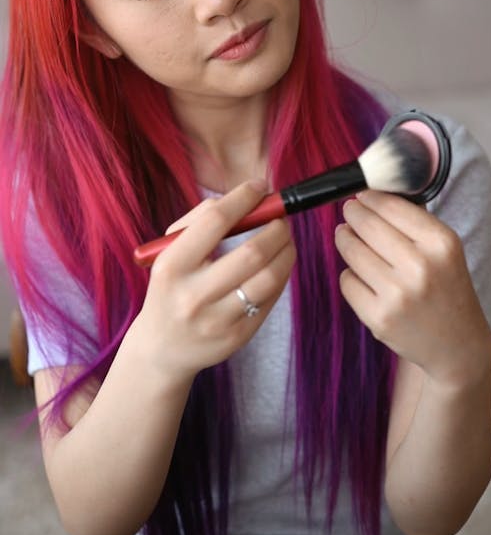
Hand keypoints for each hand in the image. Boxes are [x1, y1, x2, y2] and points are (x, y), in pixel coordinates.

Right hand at [133, 180, 295, 384]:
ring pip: (269, 277)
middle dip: (276, 227)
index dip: (243, 198)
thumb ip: (201, 220)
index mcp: (172, 266)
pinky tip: (278, 262)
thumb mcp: (170, 251)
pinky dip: (281, 273)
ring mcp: (217, 320)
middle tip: (281, 215)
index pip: (216, 221)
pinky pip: (271, 298)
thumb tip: (247, 197)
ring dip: (286, 250)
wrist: (161, 347)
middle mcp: (193, 295)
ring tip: (285, 238)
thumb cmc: (171, 286)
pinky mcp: (237, 337)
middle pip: (252, 252)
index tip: (259, 187)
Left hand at [335, 190, 490, 388]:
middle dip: (352, 214)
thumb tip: (371, 196)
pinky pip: (347, 281)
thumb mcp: (443, 249)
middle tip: (349, 212)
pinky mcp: (378, 318)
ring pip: (351, 251)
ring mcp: (398, 295)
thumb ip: (412, 221)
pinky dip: (350, 275)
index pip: (391, 206)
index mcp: (441, 243)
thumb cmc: (445, 287)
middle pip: (366, 225)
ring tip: (346, 236)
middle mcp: (420, 267)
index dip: (369, 198)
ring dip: (345, 240)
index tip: (361, 196)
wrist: (457, 344)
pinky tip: (361, 275)